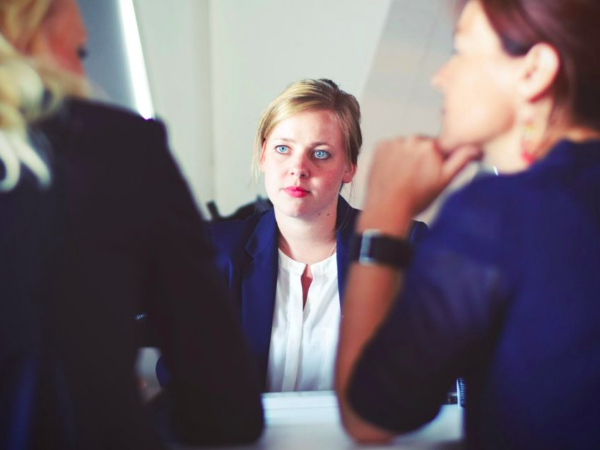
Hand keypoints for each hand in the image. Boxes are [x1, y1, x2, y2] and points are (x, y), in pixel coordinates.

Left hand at [363, 136, 480, 224]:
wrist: (387, 208)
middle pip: (422, 145)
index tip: (431, 171)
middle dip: (421, 157)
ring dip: (406, 156)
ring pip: (406, 145)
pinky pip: (390, 147)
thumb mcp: (445, 181)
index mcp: (431, 146)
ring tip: (404, 176)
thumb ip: (461, 160)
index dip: (437, 160)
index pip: (439, 146)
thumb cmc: (415, 199)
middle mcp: (412, 140)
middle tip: (417, 177)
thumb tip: (475, 148)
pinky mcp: (380, 146)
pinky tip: (393, 171)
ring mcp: (394, 142)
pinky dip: (392, 156)